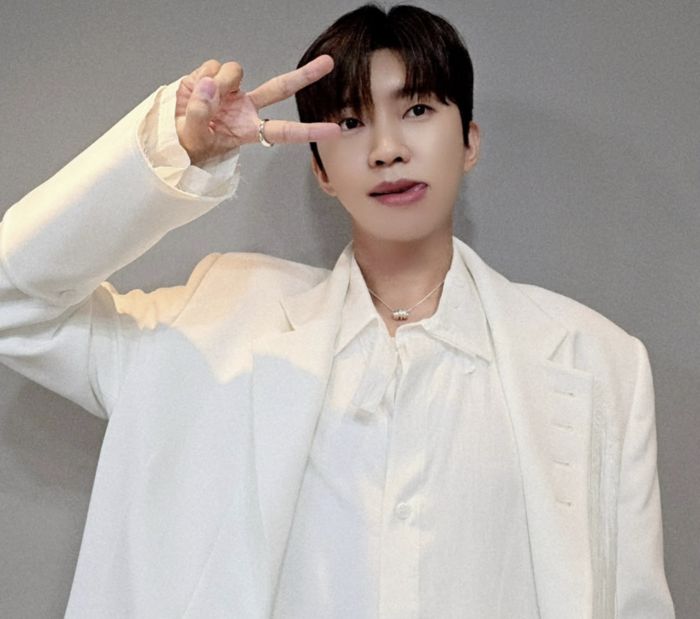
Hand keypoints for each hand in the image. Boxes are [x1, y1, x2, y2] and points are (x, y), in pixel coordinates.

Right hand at [175, 55, 340, 164]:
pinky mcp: (214, 76)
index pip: (284, 131)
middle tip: (327, 64)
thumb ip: (201, 114)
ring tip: (202, 100)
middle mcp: (246, 108)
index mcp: (248, 130)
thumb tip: (210, 85)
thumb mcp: (195, 139)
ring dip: (218, 82)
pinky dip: (201, 76)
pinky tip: (195, 90)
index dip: (309, 131)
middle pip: (280, 88)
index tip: (334, 131)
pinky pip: (213, 66)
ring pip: (235, 71)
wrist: (170, 132)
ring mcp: (232, 91)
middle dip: (305, 75)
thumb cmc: (189, 144)